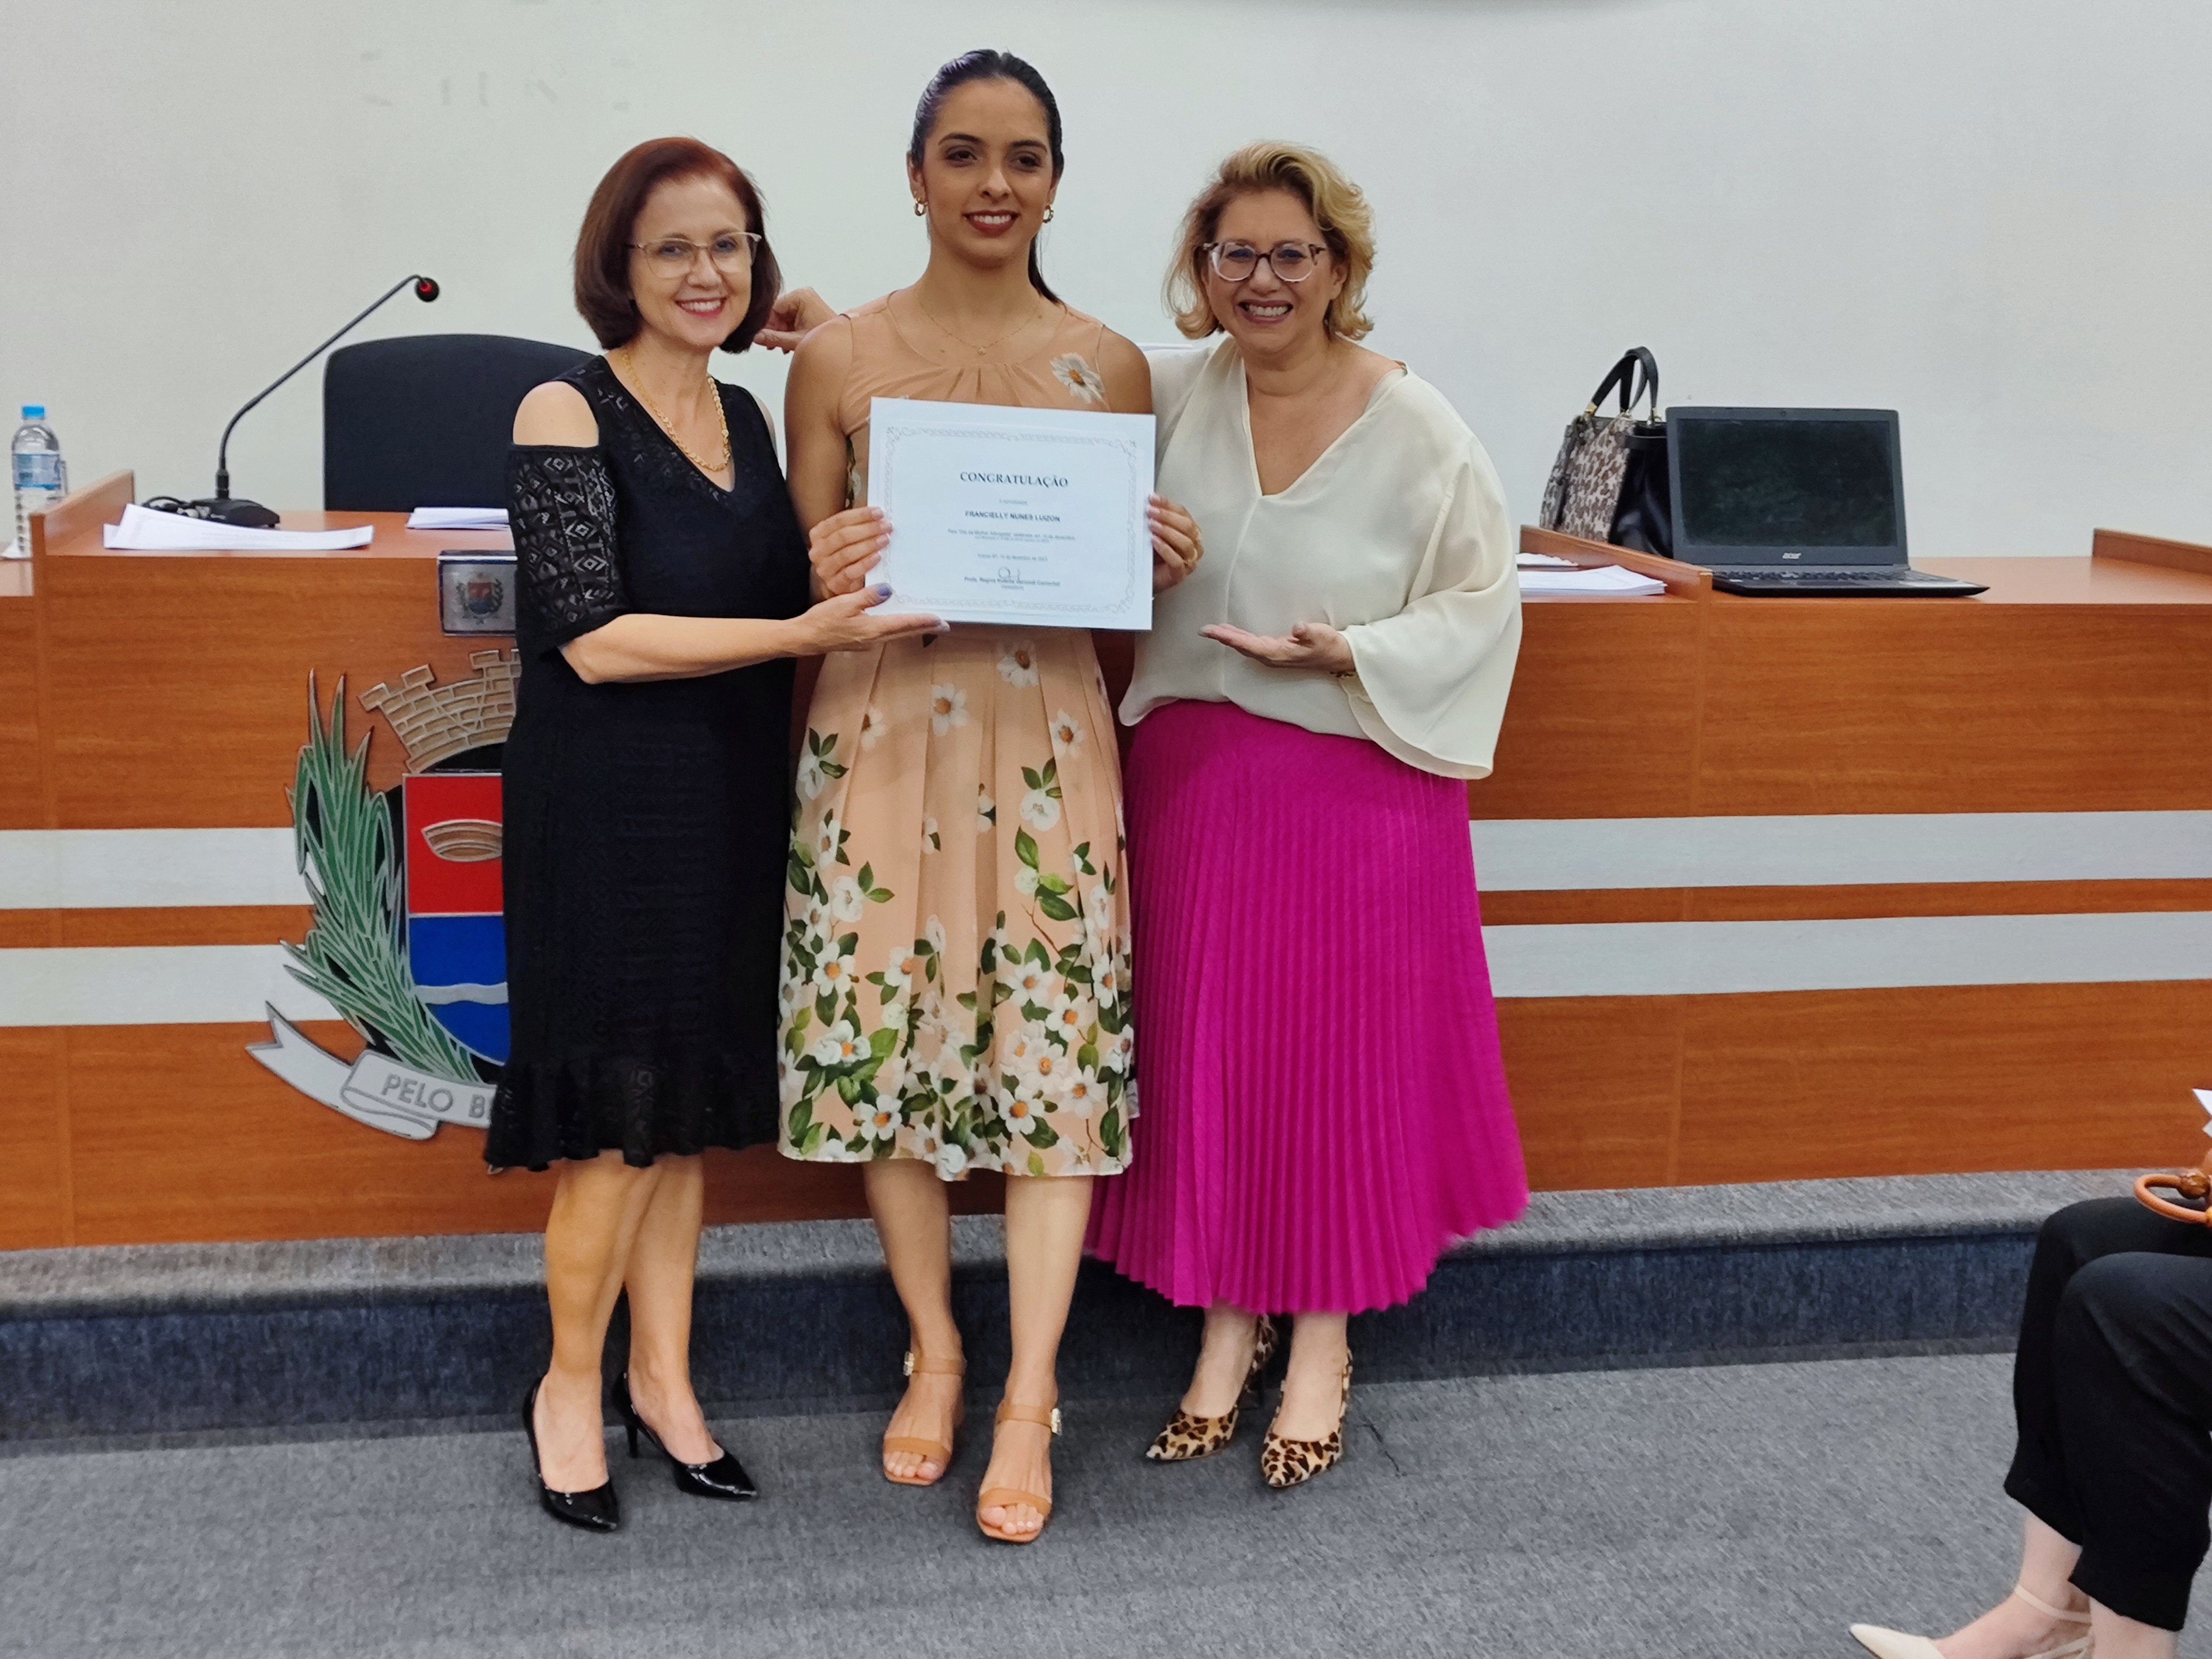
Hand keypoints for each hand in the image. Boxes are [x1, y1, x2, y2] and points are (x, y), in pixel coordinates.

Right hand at [756, 287, 837, 352]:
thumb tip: (757, 337)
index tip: (759, 335)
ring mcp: (807, 303)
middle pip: (777, 313)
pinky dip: (788, 332)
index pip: (772, 308)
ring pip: (783, 318)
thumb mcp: (797, 341)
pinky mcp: (809, 311)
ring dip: (781, 334)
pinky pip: (792, 320)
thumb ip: (774, 338)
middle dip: (774, 331)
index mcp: (801, 296)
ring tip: (782, 346)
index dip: (766, 324)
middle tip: (770, 344)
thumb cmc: (831, 340)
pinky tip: (788, 344)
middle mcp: (804, 296)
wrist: (847, 346)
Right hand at [798, 583, 944, 653]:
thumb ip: (868, 597)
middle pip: (905, 632)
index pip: (904, 624)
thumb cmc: (821, 621)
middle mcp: (874, 639)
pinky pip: (886, 633)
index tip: (941, 620)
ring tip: (927, 621)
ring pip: (897, 634)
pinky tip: (900, 621)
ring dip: (912, 628)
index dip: (924, 622)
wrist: (805, 638)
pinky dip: (898, 627)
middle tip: (944, 624)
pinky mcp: (862, 640)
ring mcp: (868, 641)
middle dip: (924, 628)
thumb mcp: (844, 603)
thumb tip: (888, 590)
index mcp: (872, 630)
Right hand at [808, 505, 888, 599]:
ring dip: (868, 544)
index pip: (839, 520)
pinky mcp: (834, 584)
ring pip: (846, 553)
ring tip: (884, 539)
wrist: (840, 586)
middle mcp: (818, 551)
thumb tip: (878, 516)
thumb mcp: (846, 540)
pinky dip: (865, 563)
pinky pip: (851, 572)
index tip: (878, 512)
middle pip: (843, 536)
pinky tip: (877, 557)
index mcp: (819, 534)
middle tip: (886, 526)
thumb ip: (856, 527)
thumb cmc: (846, 558)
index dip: (860, 515)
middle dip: (868, 529)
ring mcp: (825, 568)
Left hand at [1149, 494, 1201, 593]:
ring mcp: (1189, 560)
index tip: (1152, 499)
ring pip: (1186, 542)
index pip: (1183, 513)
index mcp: (1188, 531)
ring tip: (1151, 525)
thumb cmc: (1151, 555)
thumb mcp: (1153, 532)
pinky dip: (1165, 549)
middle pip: (1187, 526)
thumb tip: (1148, 502)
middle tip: (1151, 512)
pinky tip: (1154, 541)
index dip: (1168, 505)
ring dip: (1167, 531)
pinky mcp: (1181, 573)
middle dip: (1168, 517)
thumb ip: (1154, 519)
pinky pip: (1177, 560)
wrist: (1144, 578)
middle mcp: (1193, 544)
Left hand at [1200, 620, 1354, 674]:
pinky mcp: (1276, 652)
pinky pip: (1251, 645)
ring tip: (1214, 630)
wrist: (1338, 656)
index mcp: (1277, 653)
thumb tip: (1298, 628)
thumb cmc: (1329, 644)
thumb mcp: (1321, 635)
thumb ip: (1309, 633)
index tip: (1212, 631)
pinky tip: (1233, 633)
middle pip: (1242, 646)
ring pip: (1245, 647)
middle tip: (1204, 630)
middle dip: (1223, 638)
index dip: (1229, 637)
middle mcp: (1271, 656)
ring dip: (1230, 638)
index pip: (1248, 644)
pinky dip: (1239, 639)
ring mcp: (1273, 655)